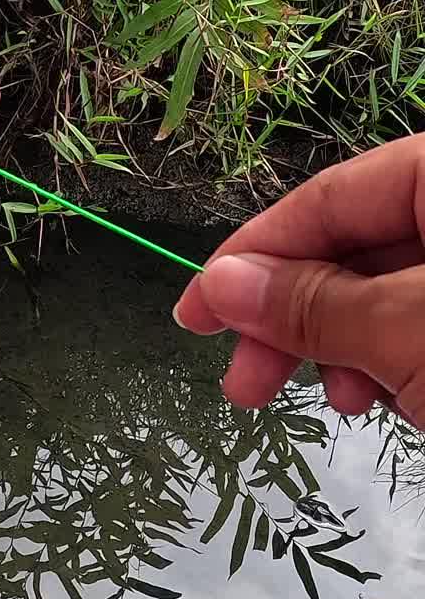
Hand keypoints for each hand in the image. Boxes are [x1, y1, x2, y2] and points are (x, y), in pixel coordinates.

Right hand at [173, 136, 424, 423]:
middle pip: (354, 247)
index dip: (254, 255)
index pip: (327, 198)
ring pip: (387, 292)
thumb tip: (223, 282)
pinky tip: (392, 400)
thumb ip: (316, 304)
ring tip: (341, 400)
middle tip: (246, 381)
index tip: (197, 312)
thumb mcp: (407, 329)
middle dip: (297, 319)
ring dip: (347, 348)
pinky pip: (422, 320)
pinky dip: (397, 360)